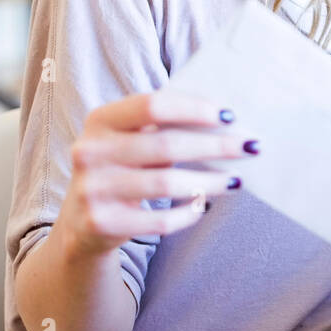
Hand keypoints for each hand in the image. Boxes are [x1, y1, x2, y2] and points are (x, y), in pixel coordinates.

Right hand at [59, 89, 255, 259]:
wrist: (81, 225)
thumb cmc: (122, 170)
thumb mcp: (130, 141)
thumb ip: (163, 126)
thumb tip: (226, 118)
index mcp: (100, 120)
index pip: (153, 105)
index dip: (194, 108)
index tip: (230, 115)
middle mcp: (90, 151)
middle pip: (166, 144)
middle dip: (214, 146)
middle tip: (249, 147)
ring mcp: (91, 189)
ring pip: (166, 183)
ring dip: (210, 182)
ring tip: (235, 180)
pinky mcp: (99, 224)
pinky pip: (159, 220)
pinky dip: (187, 213)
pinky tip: (203, 205)